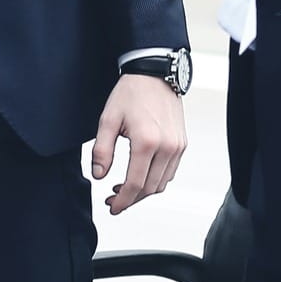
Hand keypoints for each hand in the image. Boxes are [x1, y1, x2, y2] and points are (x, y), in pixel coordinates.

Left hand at [92, 73, 186, 213]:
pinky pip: (170, 172)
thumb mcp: (108, 120)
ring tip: (123, 188)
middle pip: (149, 188)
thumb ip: (102, 150)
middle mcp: (167, 147)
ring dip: (143, 191)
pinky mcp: (182, 144)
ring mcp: (177, 146)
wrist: (154, 74)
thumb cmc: (131, 93)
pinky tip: (140, 175)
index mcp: (147, 142)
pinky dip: (155, 180)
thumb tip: (99, 175)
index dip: (122, 201)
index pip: (135, 184)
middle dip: (131, 199)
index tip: (112, 207)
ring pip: (161, 183)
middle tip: (113, 200)